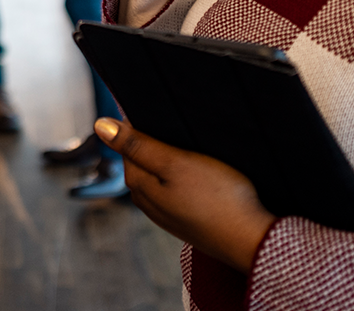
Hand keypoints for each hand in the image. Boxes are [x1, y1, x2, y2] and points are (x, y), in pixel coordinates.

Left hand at [95, 118, 275, 273]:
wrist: (253, 240)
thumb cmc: (218, 199)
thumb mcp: (175, 163)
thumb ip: (137, 145)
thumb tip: (100, 126)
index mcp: (139, 186)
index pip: (126, 147)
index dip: (139, 127)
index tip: (158, 114)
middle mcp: (147, 203)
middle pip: (142, 162)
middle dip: (153, 144)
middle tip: (179, 131)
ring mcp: (167, 216)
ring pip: (160, 178)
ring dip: (171, 162)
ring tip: (194, 151)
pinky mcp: (188, 222)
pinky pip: (177, 192)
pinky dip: (184, 180)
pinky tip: (203, 176)